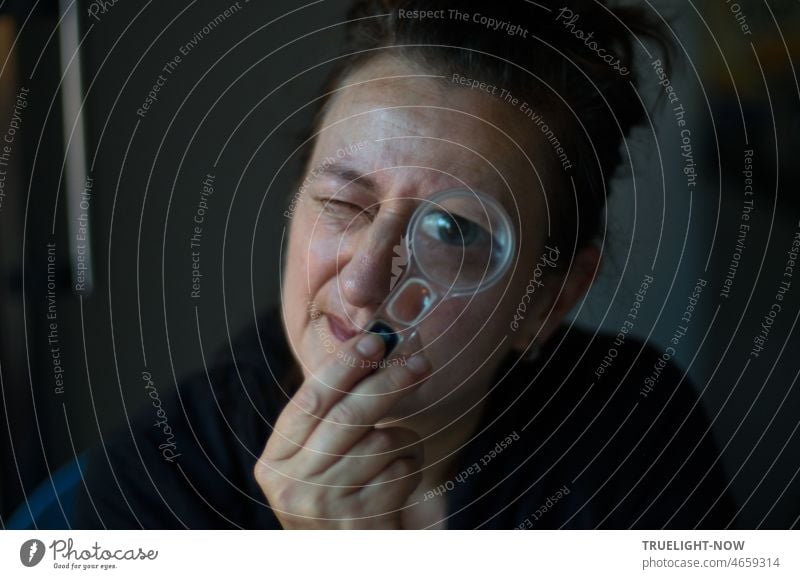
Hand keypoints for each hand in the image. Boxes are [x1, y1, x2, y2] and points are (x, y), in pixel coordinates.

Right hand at [254, 333, 430, 528]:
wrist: (346, 558)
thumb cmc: (338, 497)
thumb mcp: (318, 459)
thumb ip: (334, 411)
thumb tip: (375, 344)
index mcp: (275, 461)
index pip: (310, 399)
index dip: (345, 365)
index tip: (375, 339)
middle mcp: (291, 486)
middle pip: (346, 417)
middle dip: (387, 383)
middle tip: (418, 362)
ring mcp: (324, 508)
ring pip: (380, 443)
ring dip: (403, 436)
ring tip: (400, 447)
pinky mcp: (361, 523)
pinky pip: (400, 472)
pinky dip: (410, 465)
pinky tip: (399, 477)